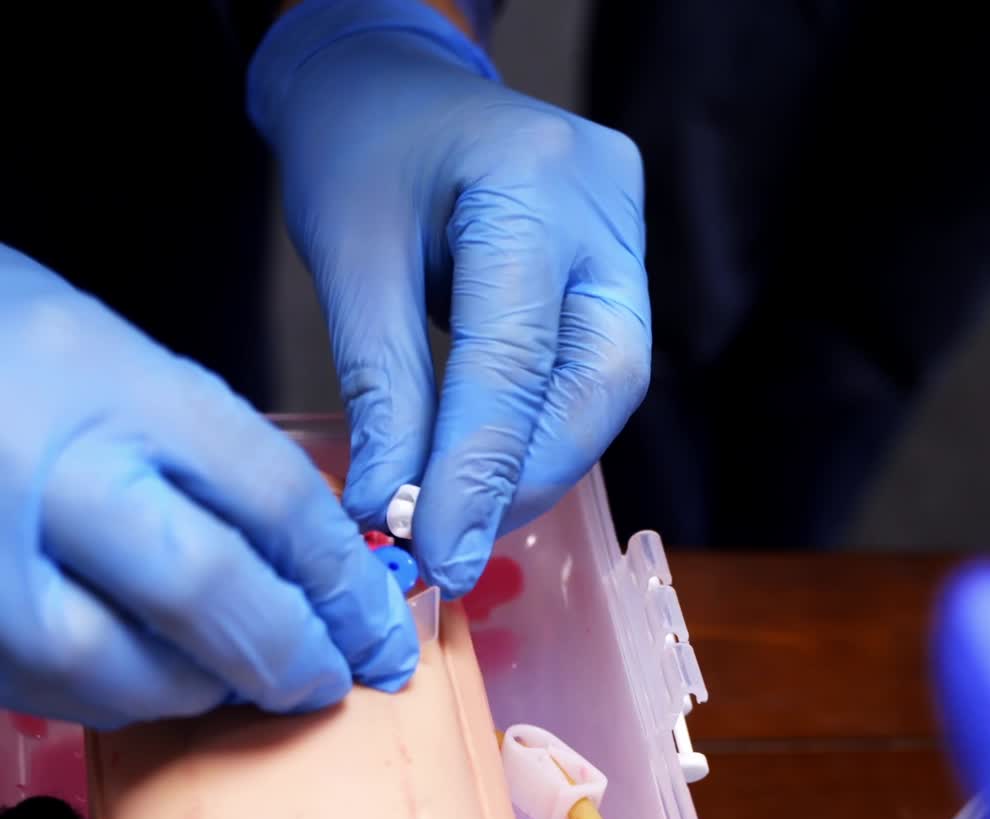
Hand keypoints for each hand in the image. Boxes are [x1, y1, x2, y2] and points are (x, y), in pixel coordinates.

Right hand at [0, 247, 418, 728]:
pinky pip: (51, 690)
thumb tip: (314, 563)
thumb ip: (208, 451)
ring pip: (123, 668)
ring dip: (208, 690)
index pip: (271, 497)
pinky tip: (162, 678)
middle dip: (291, 654)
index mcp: (102, 379)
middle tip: (336, 678)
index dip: (343, 578)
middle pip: (206, 591)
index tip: (378, 622)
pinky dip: (125, 697)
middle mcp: (37, 468)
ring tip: (249, 679)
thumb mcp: (114, 353)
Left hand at [249, 0, 650, 597]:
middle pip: (599, 384)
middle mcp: (606, 212)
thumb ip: (382, 387)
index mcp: (533, 181)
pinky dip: (542, 432)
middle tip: (454, 545)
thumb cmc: (361, 147)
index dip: (478, 470)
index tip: (437, 554)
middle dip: (527, 478)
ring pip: (608, 390)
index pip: (517, 357)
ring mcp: (627, 239)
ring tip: (466, 518)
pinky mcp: (622, 270)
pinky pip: (595, 374)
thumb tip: (392, 511)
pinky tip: (492, 469)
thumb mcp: (350, 258)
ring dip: (538, 467)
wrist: (395, 81)